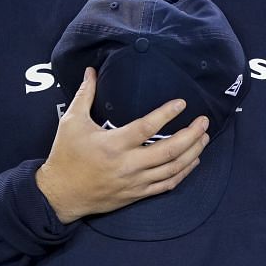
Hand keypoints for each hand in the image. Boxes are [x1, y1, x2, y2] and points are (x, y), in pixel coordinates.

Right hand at [33, 67, 208, 223]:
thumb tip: (91, 70)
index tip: (182, 102)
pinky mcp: (137, 194)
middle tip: (204, 121)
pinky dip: (184, 172)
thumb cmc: (65, 156)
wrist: (60, 194)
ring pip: (173, 168)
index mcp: (113, 145)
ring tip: (205, 137)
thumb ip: (85, 95)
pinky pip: (167, 185)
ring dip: (193, 152)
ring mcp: (135, 182)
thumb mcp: (71, 122)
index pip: (147, 128)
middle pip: (169, 150)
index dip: (167, 114)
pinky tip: (193, 160)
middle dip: (191, 135)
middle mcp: (128, 164)